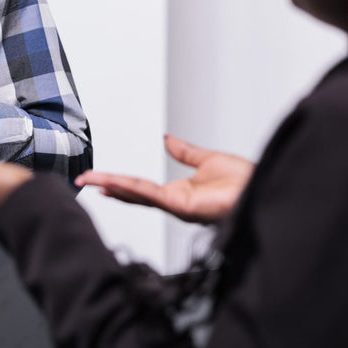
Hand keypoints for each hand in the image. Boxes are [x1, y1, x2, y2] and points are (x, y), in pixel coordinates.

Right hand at [74, 134, 253, 223]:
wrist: (266, 187)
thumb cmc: (247, 182)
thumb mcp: (207, 159)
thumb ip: (185, 152)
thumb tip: (167, 140)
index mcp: (179, 194)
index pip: (141, 188)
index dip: (119, 183)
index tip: (98, 179)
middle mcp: (175, 203)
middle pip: (133, 193)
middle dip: (106, 185)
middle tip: (81, 179)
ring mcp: (179, 207)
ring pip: (138, 195)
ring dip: (112, 186)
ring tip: (90, 179)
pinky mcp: (185, 207)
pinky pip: (152, 196)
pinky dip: (131, 189)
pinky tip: (114, 184)